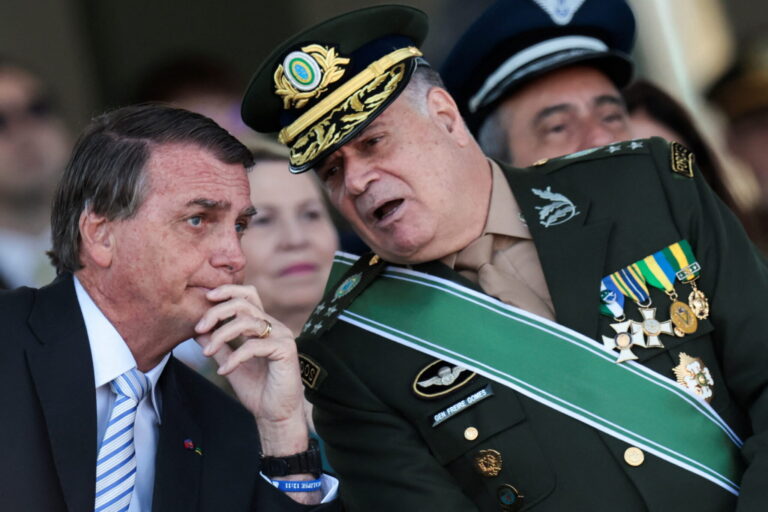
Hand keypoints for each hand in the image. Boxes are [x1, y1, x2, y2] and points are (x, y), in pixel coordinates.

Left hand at [194, 284, 308, 455]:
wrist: (275, 415)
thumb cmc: (258, 390)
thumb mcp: (230, 363)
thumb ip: (218, 346)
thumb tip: (198, 330)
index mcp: (262, 326)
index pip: (248, 296)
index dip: (228, 291)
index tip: (206, 298)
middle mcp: (273, 326)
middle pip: (244, 303)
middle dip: (217, 312)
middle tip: (199, 327)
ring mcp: (282, 336)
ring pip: (247, 321)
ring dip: (221, 335)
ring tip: (207, 353)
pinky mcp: (285, 350)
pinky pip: (254, 346)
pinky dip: (235, 358)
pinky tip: (224, 372)